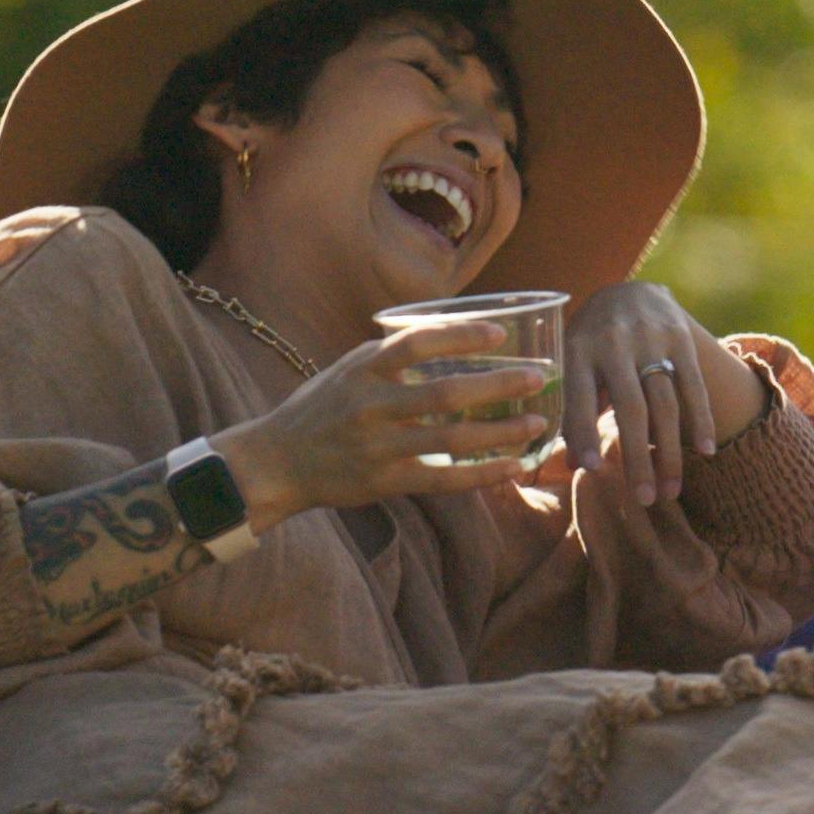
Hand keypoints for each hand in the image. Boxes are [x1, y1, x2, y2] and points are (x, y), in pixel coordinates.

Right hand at [210, 320, 549, 527]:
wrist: (275, 462)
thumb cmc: (322, 408)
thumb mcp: (349, 369)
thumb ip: (395, 355)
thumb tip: (456, 331)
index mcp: (362, 369)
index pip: (417, 343)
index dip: (460, 335)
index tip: (500, 333)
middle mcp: (369, 405)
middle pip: (444, 393)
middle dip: (497, 386)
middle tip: (537, 376)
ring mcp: (377, 446)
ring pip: (452, 439)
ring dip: (501, 432)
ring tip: (538, 422)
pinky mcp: (384, 482)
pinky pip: (444, 479)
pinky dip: (483, 473)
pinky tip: (515, 465)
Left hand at [562, 282, 721, 506]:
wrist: (629, 290)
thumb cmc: (591, 341)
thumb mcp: (572, 363)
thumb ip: (575, 408)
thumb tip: (575, 465)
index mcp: (578, 349)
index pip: (580, 396)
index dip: (583, 433)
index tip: (590, 470)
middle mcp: (615, 343)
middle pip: (631, 409)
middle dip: (638, 457)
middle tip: (644, 499)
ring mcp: (652, 340)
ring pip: (665, 404)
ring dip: (670, 452)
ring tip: (670, 490)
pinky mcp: (682, 340)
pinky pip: (694, 387)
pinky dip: (700, 421)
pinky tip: (704, 452)